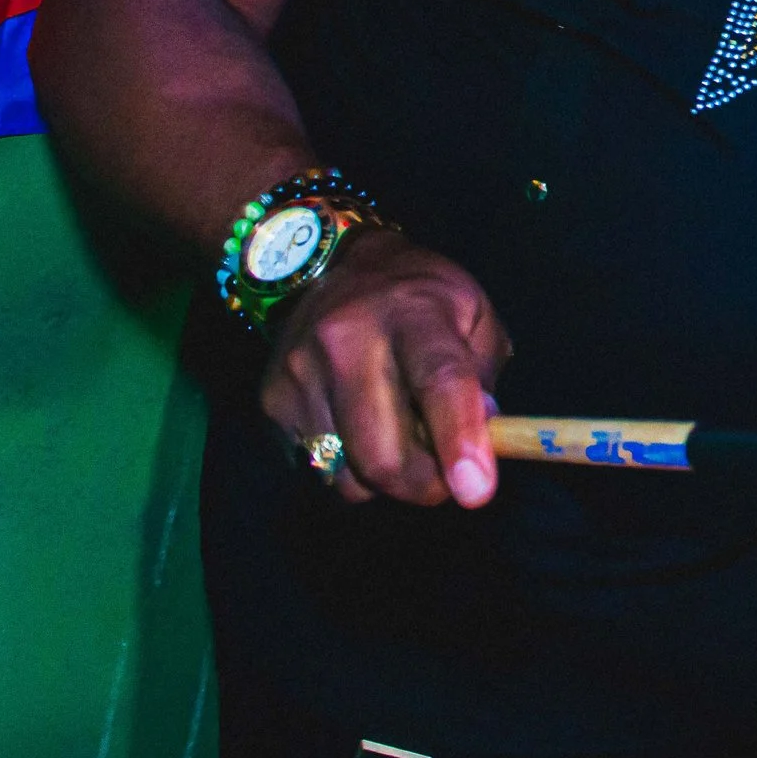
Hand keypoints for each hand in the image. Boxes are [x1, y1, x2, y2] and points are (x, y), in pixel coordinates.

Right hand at [259, 227, 511, 507]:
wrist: (332, 265)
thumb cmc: (421, 298)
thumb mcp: (474, 313)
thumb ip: (484, 375)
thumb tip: (483, 436)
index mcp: (413, 311)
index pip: (439, 381)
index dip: (459, 439)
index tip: (477, 492)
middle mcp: (348, 339)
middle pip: (384, 453)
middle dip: (425, 485)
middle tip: (445, 475)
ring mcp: (300, 372)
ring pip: (349, 476)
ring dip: (385, 479)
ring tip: (398, 436)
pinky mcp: (272, 401)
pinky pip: (318, 470)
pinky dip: (349, 468)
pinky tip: (360, 428)